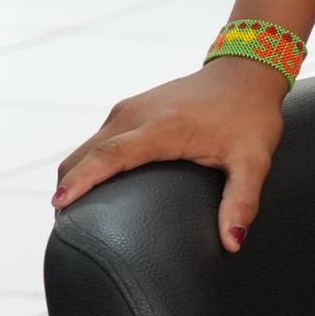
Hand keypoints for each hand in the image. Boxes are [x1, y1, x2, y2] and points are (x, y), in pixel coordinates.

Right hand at [53, 57, 292, 251]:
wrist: (246, 72)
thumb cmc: (251, 116)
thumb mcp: (255, 159)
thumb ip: (242, 200)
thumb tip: (232, 243)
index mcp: (161, 127)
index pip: (109, 155)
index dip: (82, 181)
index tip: (59, 205)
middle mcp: (135, 115)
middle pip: (84, 154)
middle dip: (68, 189)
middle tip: (65, 232)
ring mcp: (128, 110)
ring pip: (85, 148)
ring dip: (73, 178)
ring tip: (73, 218)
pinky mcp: (128, 111)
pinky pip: (96, 141)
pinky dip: (86, 166)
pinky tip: (91, 191)